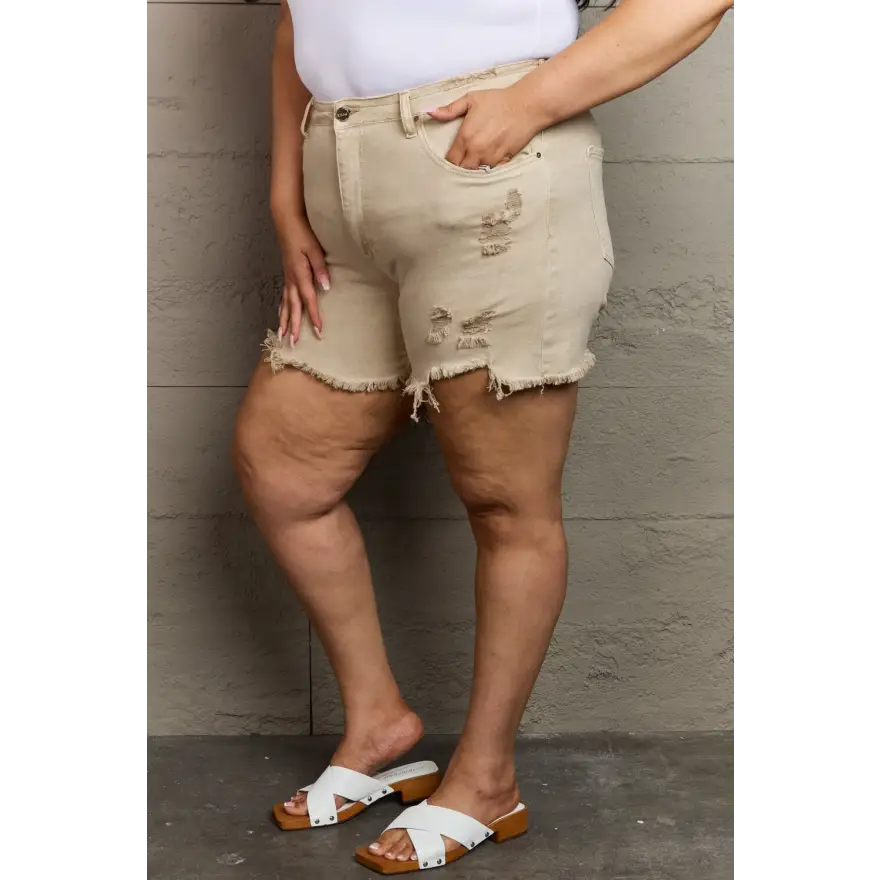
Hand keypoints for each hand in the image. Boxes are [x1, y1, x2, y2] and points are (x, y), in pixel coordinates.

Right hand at [275, 213, 328, 343]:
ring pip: (285, 304)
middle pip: (293, 307)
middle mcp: (291, 279)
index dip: (314, 316)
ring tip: (282, 337)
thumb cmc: (303, 232)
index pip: (309, 300)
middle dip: (295, 326)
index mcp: (300, 274)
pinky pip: (283, 296)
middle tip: (295, 344)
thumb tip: (326, 287)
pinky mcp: (287, 274)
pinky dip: (282, 309)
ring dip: (284, 321)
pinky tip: (281, 316)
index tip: (319, 331)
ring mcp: (287, 277)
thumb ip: (321, 268)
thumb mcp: (315, 249)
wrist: (286, 220)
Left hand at [429, 86, 539, 169]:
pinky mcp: (504, 161)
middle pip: (462, 171)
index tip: (451, 158)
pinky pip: (491, 172)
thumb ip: (449, 109)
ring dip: (473, 169)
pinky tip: (487, 163)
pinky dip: (488, 169)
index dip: (449, 161)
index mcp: (466, 138)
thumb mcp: (471, 99)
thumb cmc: (498, 101)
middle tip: (461, 163)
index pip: (450, 160)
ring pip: (476, 173)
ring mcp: (491, 158)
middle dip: (460, 168)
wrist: (526, 106)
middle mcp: (477, 152)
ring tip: (473, 163)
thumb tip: (430, 112)